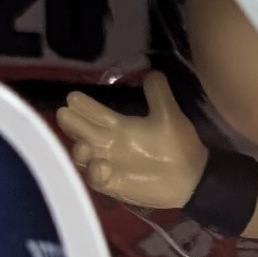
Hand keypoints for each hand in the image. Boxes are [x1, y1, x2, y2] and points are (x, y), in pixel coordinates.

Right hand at [60, 73, 206, 210]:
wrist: (193, 176)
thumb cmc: (178, 145)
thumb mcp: (169, 114)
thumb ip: (158, 93)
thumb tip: (149, 72)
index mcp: (120, 127)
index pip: (95, 114)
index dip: (83, 106)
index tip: (72, 97)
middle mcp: (110, 145)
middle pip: (82, 133)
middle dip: (71, 124)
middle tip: (64, 114)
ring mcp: (110, 165)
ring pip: (83, 158)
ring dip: (79, 151)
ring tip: (83, 146)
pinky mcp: (115, 185)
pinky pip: (98, 180)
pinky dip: (96, 174)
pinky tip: (102, 166)